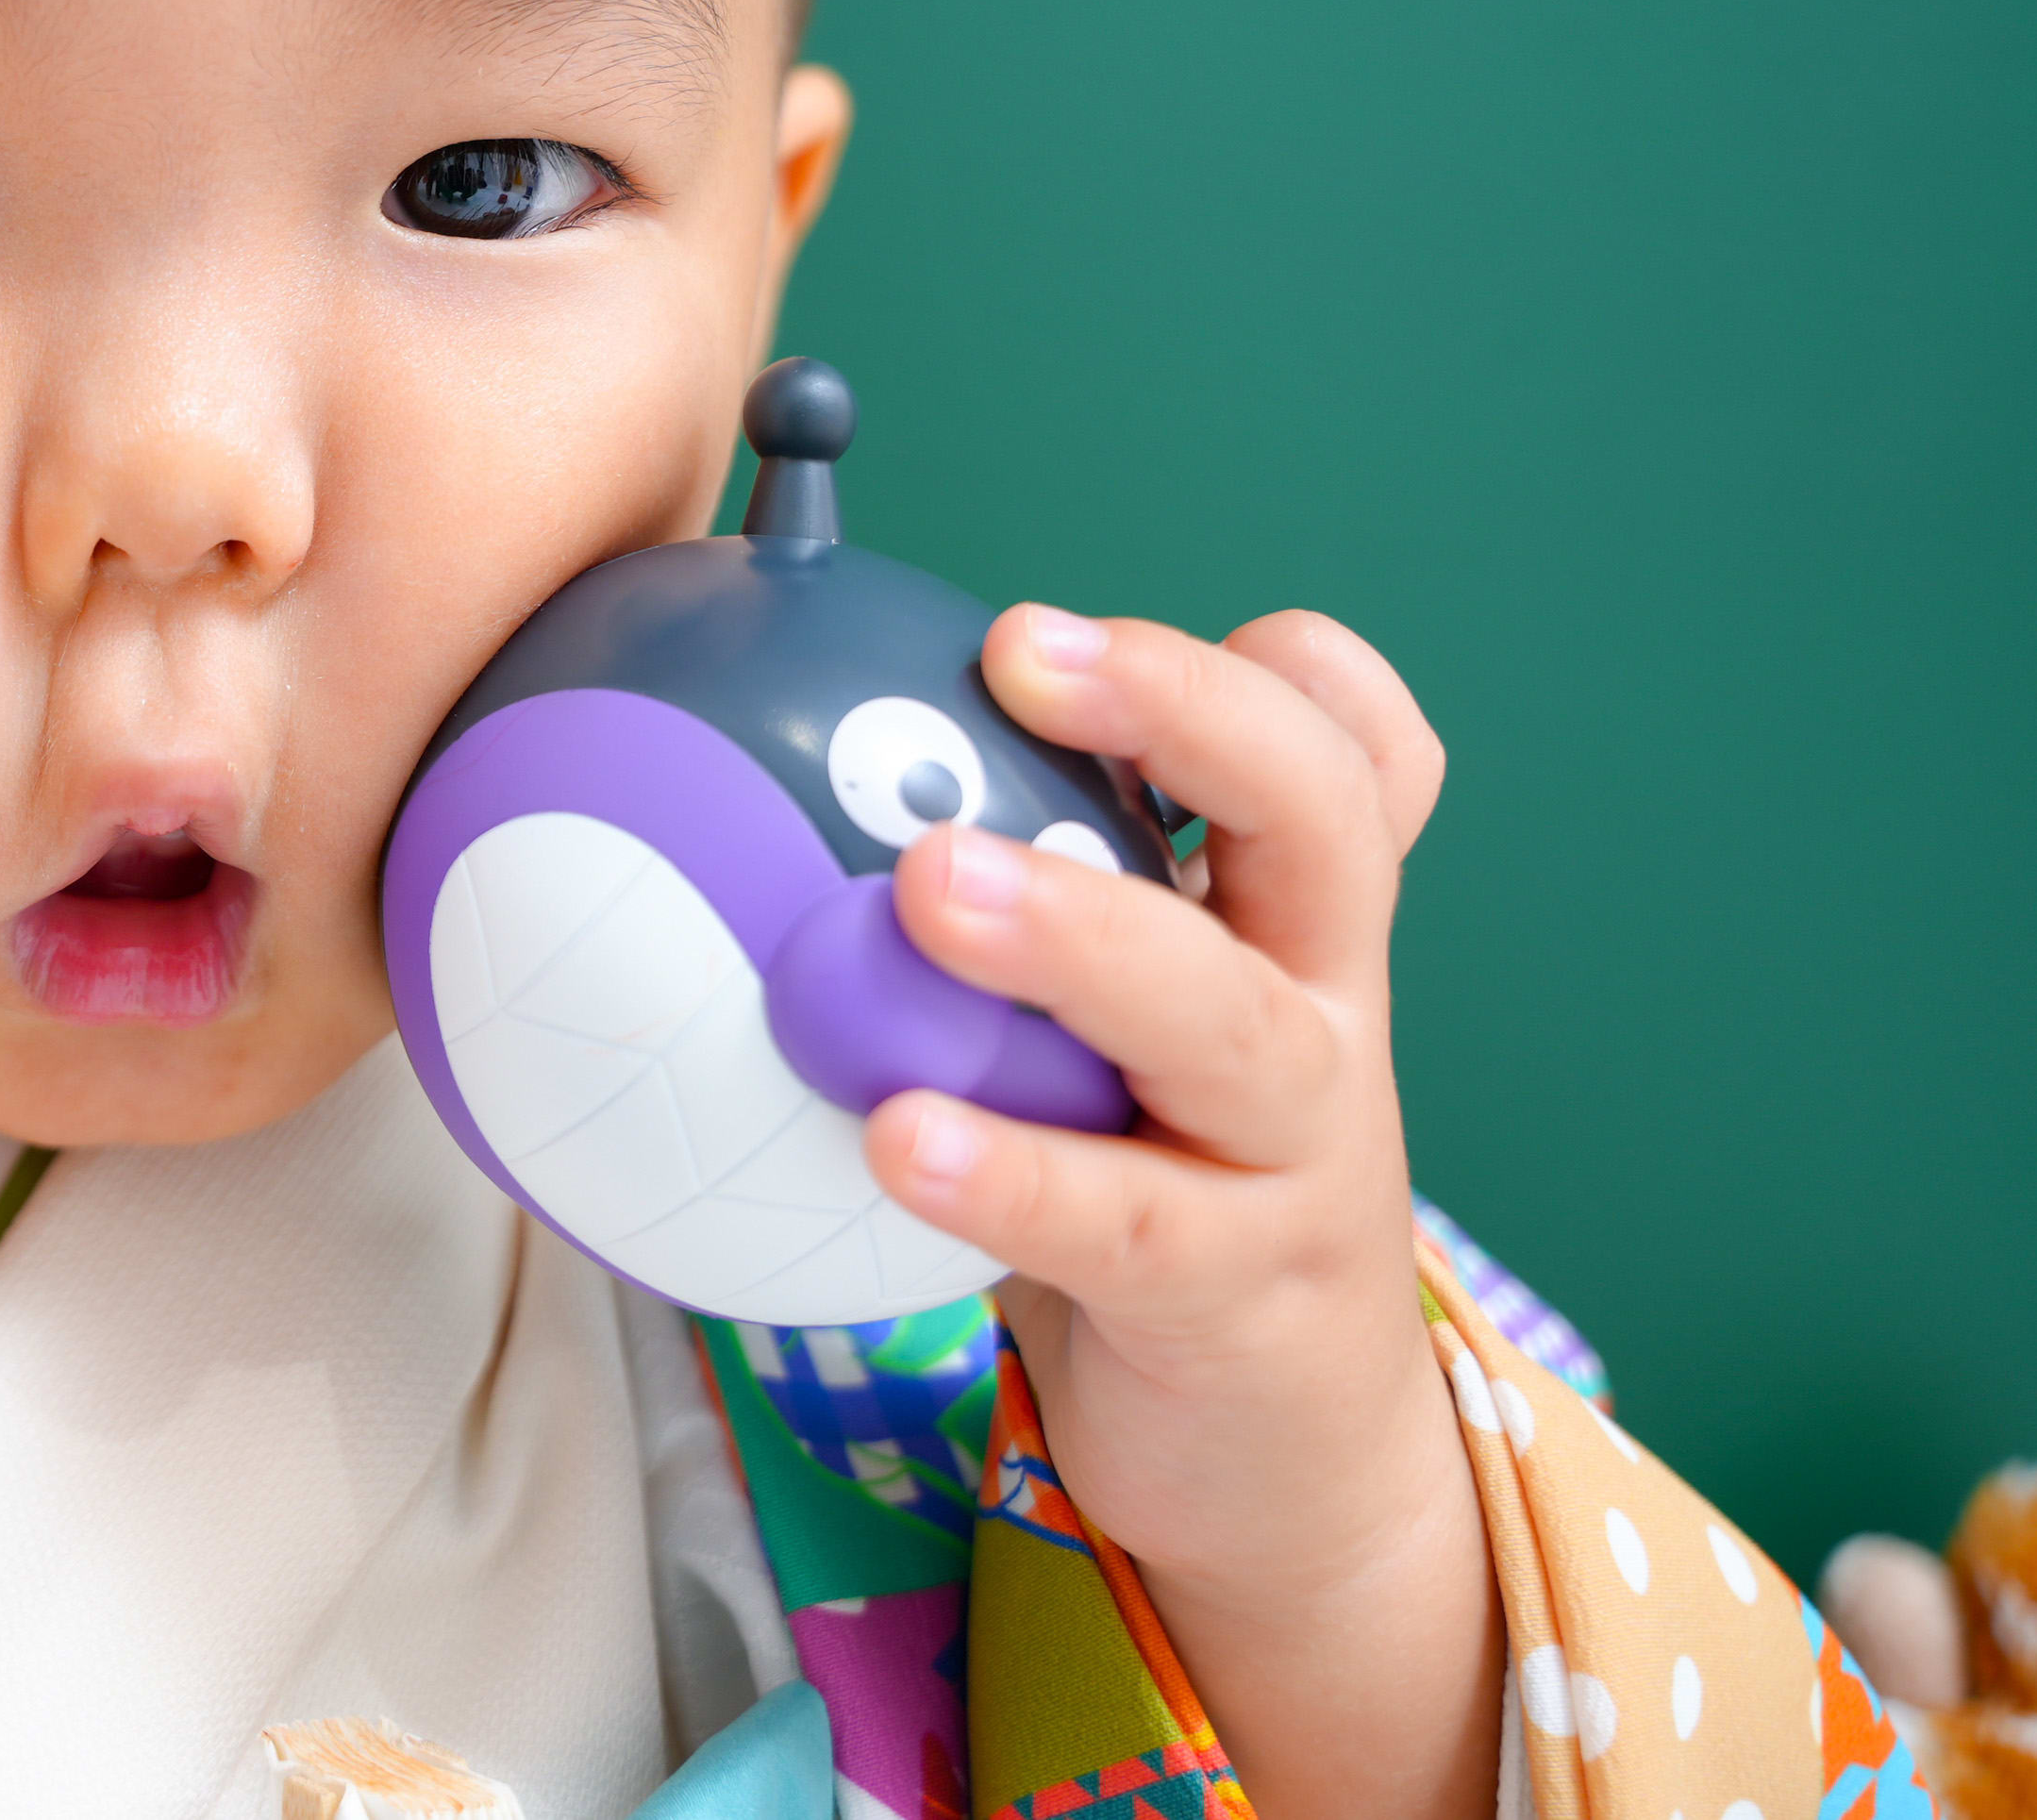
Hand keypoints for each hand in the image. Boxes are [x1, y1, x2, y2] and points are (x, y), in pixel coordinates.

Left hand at [864, 607, 1497, 1819]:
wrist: (1279, 1450)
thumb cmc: (1146, 1177)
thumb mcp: (1106, 1029)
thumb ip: (996, 908)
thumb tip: (728, 764)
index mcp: (1288, 925)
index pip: (1354, 755)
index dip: (1278, 672)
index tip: (1069, 632)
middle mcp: (1320, 1011)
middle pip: (1327, 825)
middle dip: (1192, 713)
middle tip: (1021, 648)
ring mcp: (1299, 1156)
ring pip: (1229, 1022)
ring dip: (1081, 939)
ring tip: (929, 884)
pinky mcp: (1239, 1296)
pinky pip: (1129, 1225)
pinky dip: (1015, 1175)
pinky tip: (894, 1138)